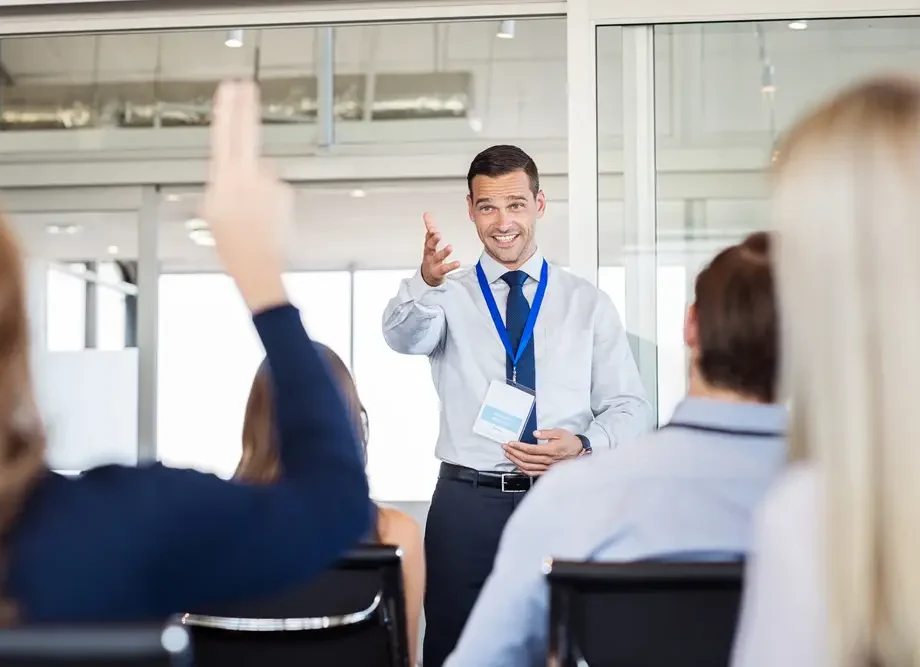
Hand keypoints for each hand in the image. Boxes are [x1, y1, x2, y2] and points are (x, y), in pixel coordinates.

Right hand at [201, 80, 290, 312]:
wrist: (257, 264)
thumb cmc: (232, 244)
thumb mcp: (211, 211)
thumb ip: (221, 184)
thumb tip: (228, 174)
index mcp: (224, 178)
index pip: (225, 135)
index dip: (228, 110)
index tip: (230, 89)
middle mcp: (249, 175)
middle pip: (247, 132)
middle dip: (245, 108)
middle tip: (245, 86)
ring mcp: (270, 183)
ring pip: (261, 173)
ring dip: (257, 185)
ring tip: (250, 212)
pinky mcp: (285, 193)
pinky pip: (273, 189)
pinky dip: (269, 199)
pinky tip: (263, 217)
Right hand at [420, 213, 460, 286]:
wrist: (429, 275)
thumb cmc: (431, 255)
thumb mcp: (430, 241)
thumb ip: (430, 227)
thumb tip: (427, 214)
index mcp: (428, 245)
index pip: (428, 237)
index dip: (430, 233)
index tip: (433, 228)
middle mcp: (430, 254)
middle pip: (430, 246)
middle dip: (433, 240)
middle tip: (438, 234)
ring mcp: (434, 263)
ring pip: (438, 257)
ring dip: (443, 252)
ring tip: (450, 247)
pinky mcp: (439, 271)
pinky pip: (445, 269)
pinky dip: (451, 266)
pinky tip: (457, 263)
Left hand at [502, 429, 583, 476]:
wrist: (579, 452)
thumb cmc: (569, 441)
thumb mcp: (559, 432)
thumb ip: (546, 433)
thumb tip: (535, 433)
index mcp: (550, 450)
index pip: (530, 449)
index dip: (518, 446)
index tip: (510, 443)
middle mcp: (547, 460)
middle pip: (526, 458)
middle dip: (513, 452)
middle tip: (505, 447)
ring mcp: (547, 467)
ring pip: (527, 467)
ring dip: (515, 461)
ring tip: (508, 455)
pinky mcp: (547, 472)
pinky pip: (533, 473)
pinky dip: (523, 470)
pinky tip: (518, 466)